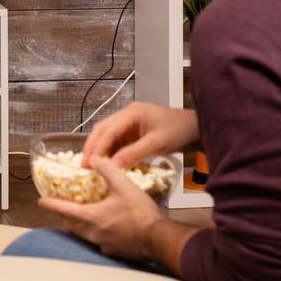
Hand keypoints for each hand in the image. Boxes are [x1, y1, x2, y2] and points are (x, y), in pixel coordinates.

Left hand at [37, 157, 165, 260]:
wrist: (159, 239)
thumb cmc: (140, 213)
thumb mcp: (123, 185)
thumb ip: (107, 169)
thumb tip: (95, 158)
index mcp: (91, 217)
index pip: (63, 210)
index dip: (50, 204)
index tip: (41, 201)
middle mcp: (93, 234)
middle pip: (72, 225)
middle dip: (66, 216)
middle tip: (64, 207)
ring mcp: (103, 245)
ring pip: (85, 235)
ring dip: (81, 225)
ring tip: (85, 215)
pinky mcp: (114, 252)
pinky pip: (99, 242)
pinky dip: (98, 233)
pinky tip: (107, 227)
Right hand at [82, 102, 198, 167]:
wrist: (195, 128)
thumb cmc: (179, 131)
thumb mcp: (156, 143)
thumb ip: (134, 153)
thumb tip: (113, 167)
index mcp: (131, 113)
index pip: (108, 130)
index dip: (97, 147)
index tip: (89, 163)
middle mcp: (127, 115)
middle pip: (102, 130)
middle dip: (92, 147)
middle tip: (84, 166)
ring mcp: (129, 123)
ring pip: (107, 136)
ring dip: (99, 150)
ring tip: (92, 167)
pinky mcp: (133, 132)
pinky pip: (117, 142)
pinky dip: (110, 152)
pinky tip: (107, 164)